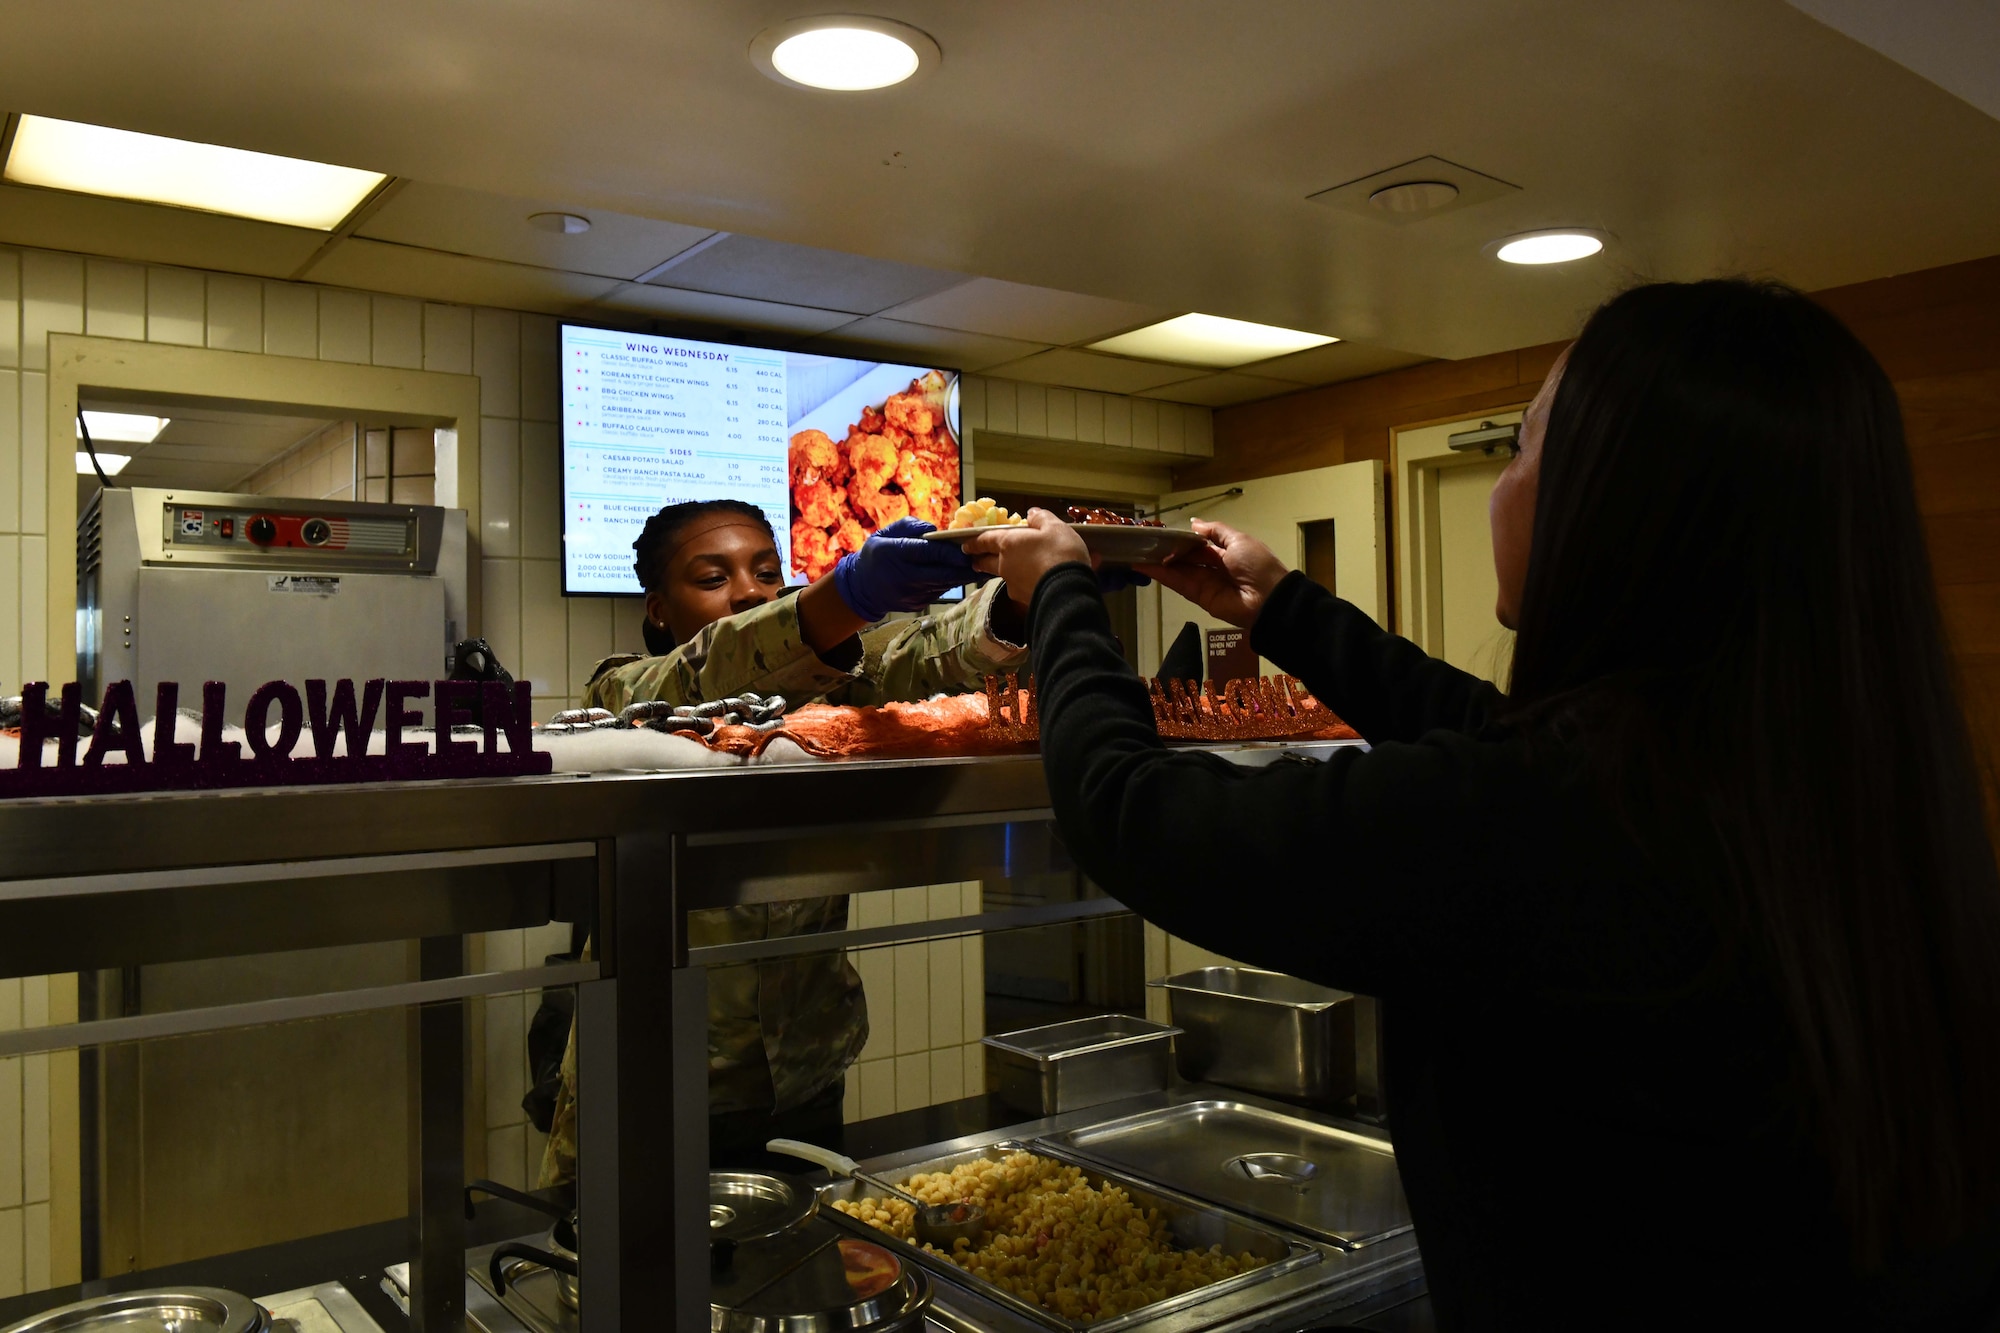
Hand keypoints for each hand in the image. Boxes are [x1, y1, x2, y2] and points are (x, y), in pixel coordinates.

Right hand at [832, 517, 975, 621]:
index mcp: (896, 554)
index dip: (951, 552)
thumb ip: (910, 526)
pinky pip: (938, 592)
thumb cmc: (876, 555)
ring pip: (944, 584)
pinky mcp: (917, 604)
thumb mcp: (886, 533)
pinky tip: (961, 576)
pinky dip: (950, 583)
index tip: (969, 548)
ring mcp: (911, 594)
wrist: (861, 588)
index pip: (929, 553)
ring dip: (962, 576)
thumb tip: (934, 530)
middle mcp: (905, 577)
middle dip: (964, 567)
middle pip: (942, 573)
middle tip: (983, 559)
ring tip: (979, 567)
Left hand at [962, 509, 1089, 606]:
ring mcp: (1014, 586)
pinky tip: (1034, 583)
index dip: (975, 542)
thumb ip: (1041, 518)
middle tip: (975, 562)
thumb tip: (1031, 514)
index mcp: (1008, 544)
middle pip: (987, 563)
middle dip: (980, 561)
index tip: (965, 546)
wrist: (1068, 592)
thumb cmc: (1060, 553)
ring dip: (1005, 573)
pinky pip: (1021, 589)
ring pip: (1005, 577)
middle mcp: (1005, 566)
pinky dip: (1025, 584)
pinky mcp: (1024, 601)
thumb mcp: (1055, 527)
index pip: (985, 541)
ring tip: (1013, 571)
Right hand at [1136, 518, 1287, 627]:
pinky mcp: (1198, 597)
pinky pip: (1178, 583)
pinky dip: (1161, 575)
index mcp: (1226, 551)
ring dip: (1159, 561)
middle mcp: (1213, 566)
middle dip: (1168, 549)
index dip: (1182, 538)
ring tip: (1137, 551)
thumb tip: (1193, 523)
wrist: (1268, 599)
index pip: (1199, 544)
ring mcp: (1205, 582)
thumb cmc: (1257, 564)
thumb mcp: (1238, 540)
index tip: (1162, 532)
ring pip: (1178, 569)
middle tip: (1145, 541)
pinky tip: (1144, 565)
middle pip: (1186, 557)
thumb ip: (1215, 531)